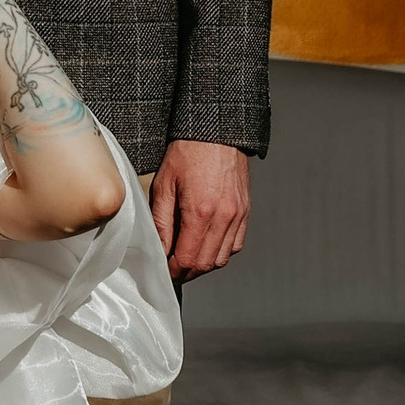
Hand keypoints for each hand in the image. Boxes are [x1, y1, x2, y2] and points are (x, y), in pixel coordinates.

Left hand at [150, 140, 250, 279]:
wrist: (216, 132)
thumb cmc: (188, 153)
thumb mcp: (164, 185)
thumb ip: (161, 222)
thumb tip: (160, 250)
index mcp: (201, 211)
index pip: (188, 259)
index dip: (174, 272)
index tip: (164, 271)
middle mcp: (224, 216)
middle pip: (206, 264)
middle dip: (187, 272)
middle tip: (172, 269)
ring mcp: (238, 215)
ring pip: (222, 259)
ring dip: (203, 264)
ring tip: (187, 258)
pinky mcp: (245, 211)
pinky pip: (235, 245)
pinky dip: (219, 252)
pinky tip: (206, 245)